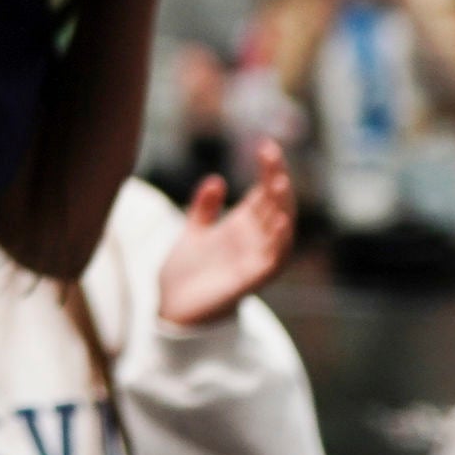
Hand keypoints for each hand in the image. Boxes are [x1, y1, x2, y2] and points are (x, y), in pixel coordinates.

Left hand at [156, 138, 295, 327]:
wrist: (172, 309)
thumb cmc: (187, 273)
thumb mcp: (193, 233)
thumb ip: (205, 208)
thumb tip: (215, 179)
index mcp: (242, 226)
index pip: (263, 193)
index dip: (268, 170)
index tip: (265, 145)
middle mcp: (253, 241)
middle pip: (274, 206)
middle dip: (275, 180)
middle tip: (270, 154)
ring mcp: (253, 260)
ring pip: (279, 231)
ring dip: (282, 207)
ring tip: (280, 182)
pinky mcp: (248, 281)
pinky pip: (271, 262)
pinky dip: (278, 244)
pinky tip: (279, 223)